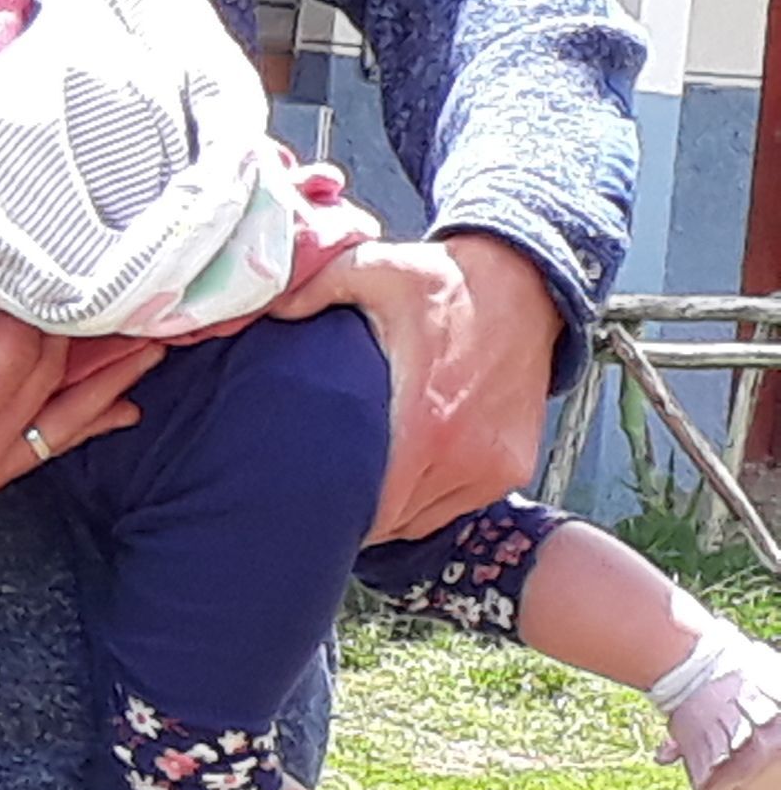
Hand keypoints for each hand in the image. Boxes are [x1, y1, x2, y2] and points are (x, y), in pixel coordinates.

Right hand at [0, 265, 158, 547]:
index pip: (17, 355)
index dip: (34, 307)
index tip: (41, 263)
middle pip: (49, 383)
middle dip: (86, 338)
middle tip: (130, 295)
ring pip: (64, 420)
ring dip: (107, 382)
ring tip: (154, 349)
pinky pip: (47, 445)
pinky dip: (85, 422)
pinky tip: (120, 407)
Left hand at [280, 230, 563, 543]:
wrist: (524, 285)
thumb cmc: (442, 283)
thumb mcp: (371, 270)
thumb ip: (311, 291)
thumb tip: (265, 310)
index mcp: (425, 421)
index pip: (372, 504)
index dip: (335, 509)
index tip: (302, 498)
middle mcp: (463, 455)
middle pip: (391, 519)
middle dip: (352, 513)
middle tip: (316, 492)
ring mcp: (492, 467)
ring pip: (422, 520)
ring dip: (389, 511)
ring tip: (354, 486)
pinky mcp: (512, 468)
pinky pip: (456, 507)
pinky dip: (427, 502)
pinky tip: (398, 478)